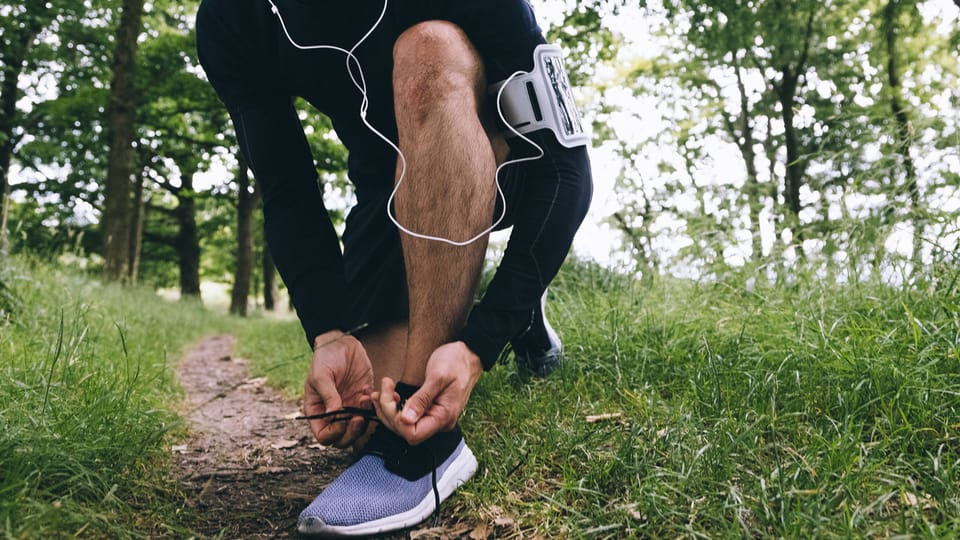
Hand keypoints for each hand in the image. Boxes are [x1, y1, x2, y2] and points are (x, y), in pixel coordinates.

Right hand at [303, 330, 373, 447]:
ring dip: (367, 420)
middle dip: (353, 433)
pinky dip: (381, 407)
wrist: (341, 342)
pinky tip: (380, 394)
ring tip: (366, 400)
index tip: (343, 421)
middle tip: (359, 418)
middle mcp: (334, 413)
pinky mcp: (365, 398)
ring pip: (361, 428)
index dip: (334, 434)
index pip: (325, 436)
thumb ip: (329, 396)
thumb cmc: (325, 358)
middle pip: (344, 438)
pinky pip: (374, 411)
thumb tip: (334, 415)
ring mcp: (350, 407)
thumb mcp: (322, 375)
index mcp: (318, 411)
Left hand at [372, 341, 482, 445]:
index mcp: (443, 416)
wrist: (468, 354)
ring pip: (404, 424)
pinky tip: (390, 394)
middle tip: (384, 387)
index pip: (413, 434)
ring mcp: (434, 416)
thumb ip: (422, 399)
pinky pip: (408, 416)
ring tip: (381, 390)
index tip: (393, 396)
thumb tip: (406, 419)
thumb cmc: (457, 362)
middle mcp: (439, 422)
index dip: (397, 420)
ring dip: (389, 408)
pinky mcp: (429, 410)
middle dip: (389, 410)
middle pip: (405, 430)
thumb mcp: (438, 376)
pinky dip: (395, 406)